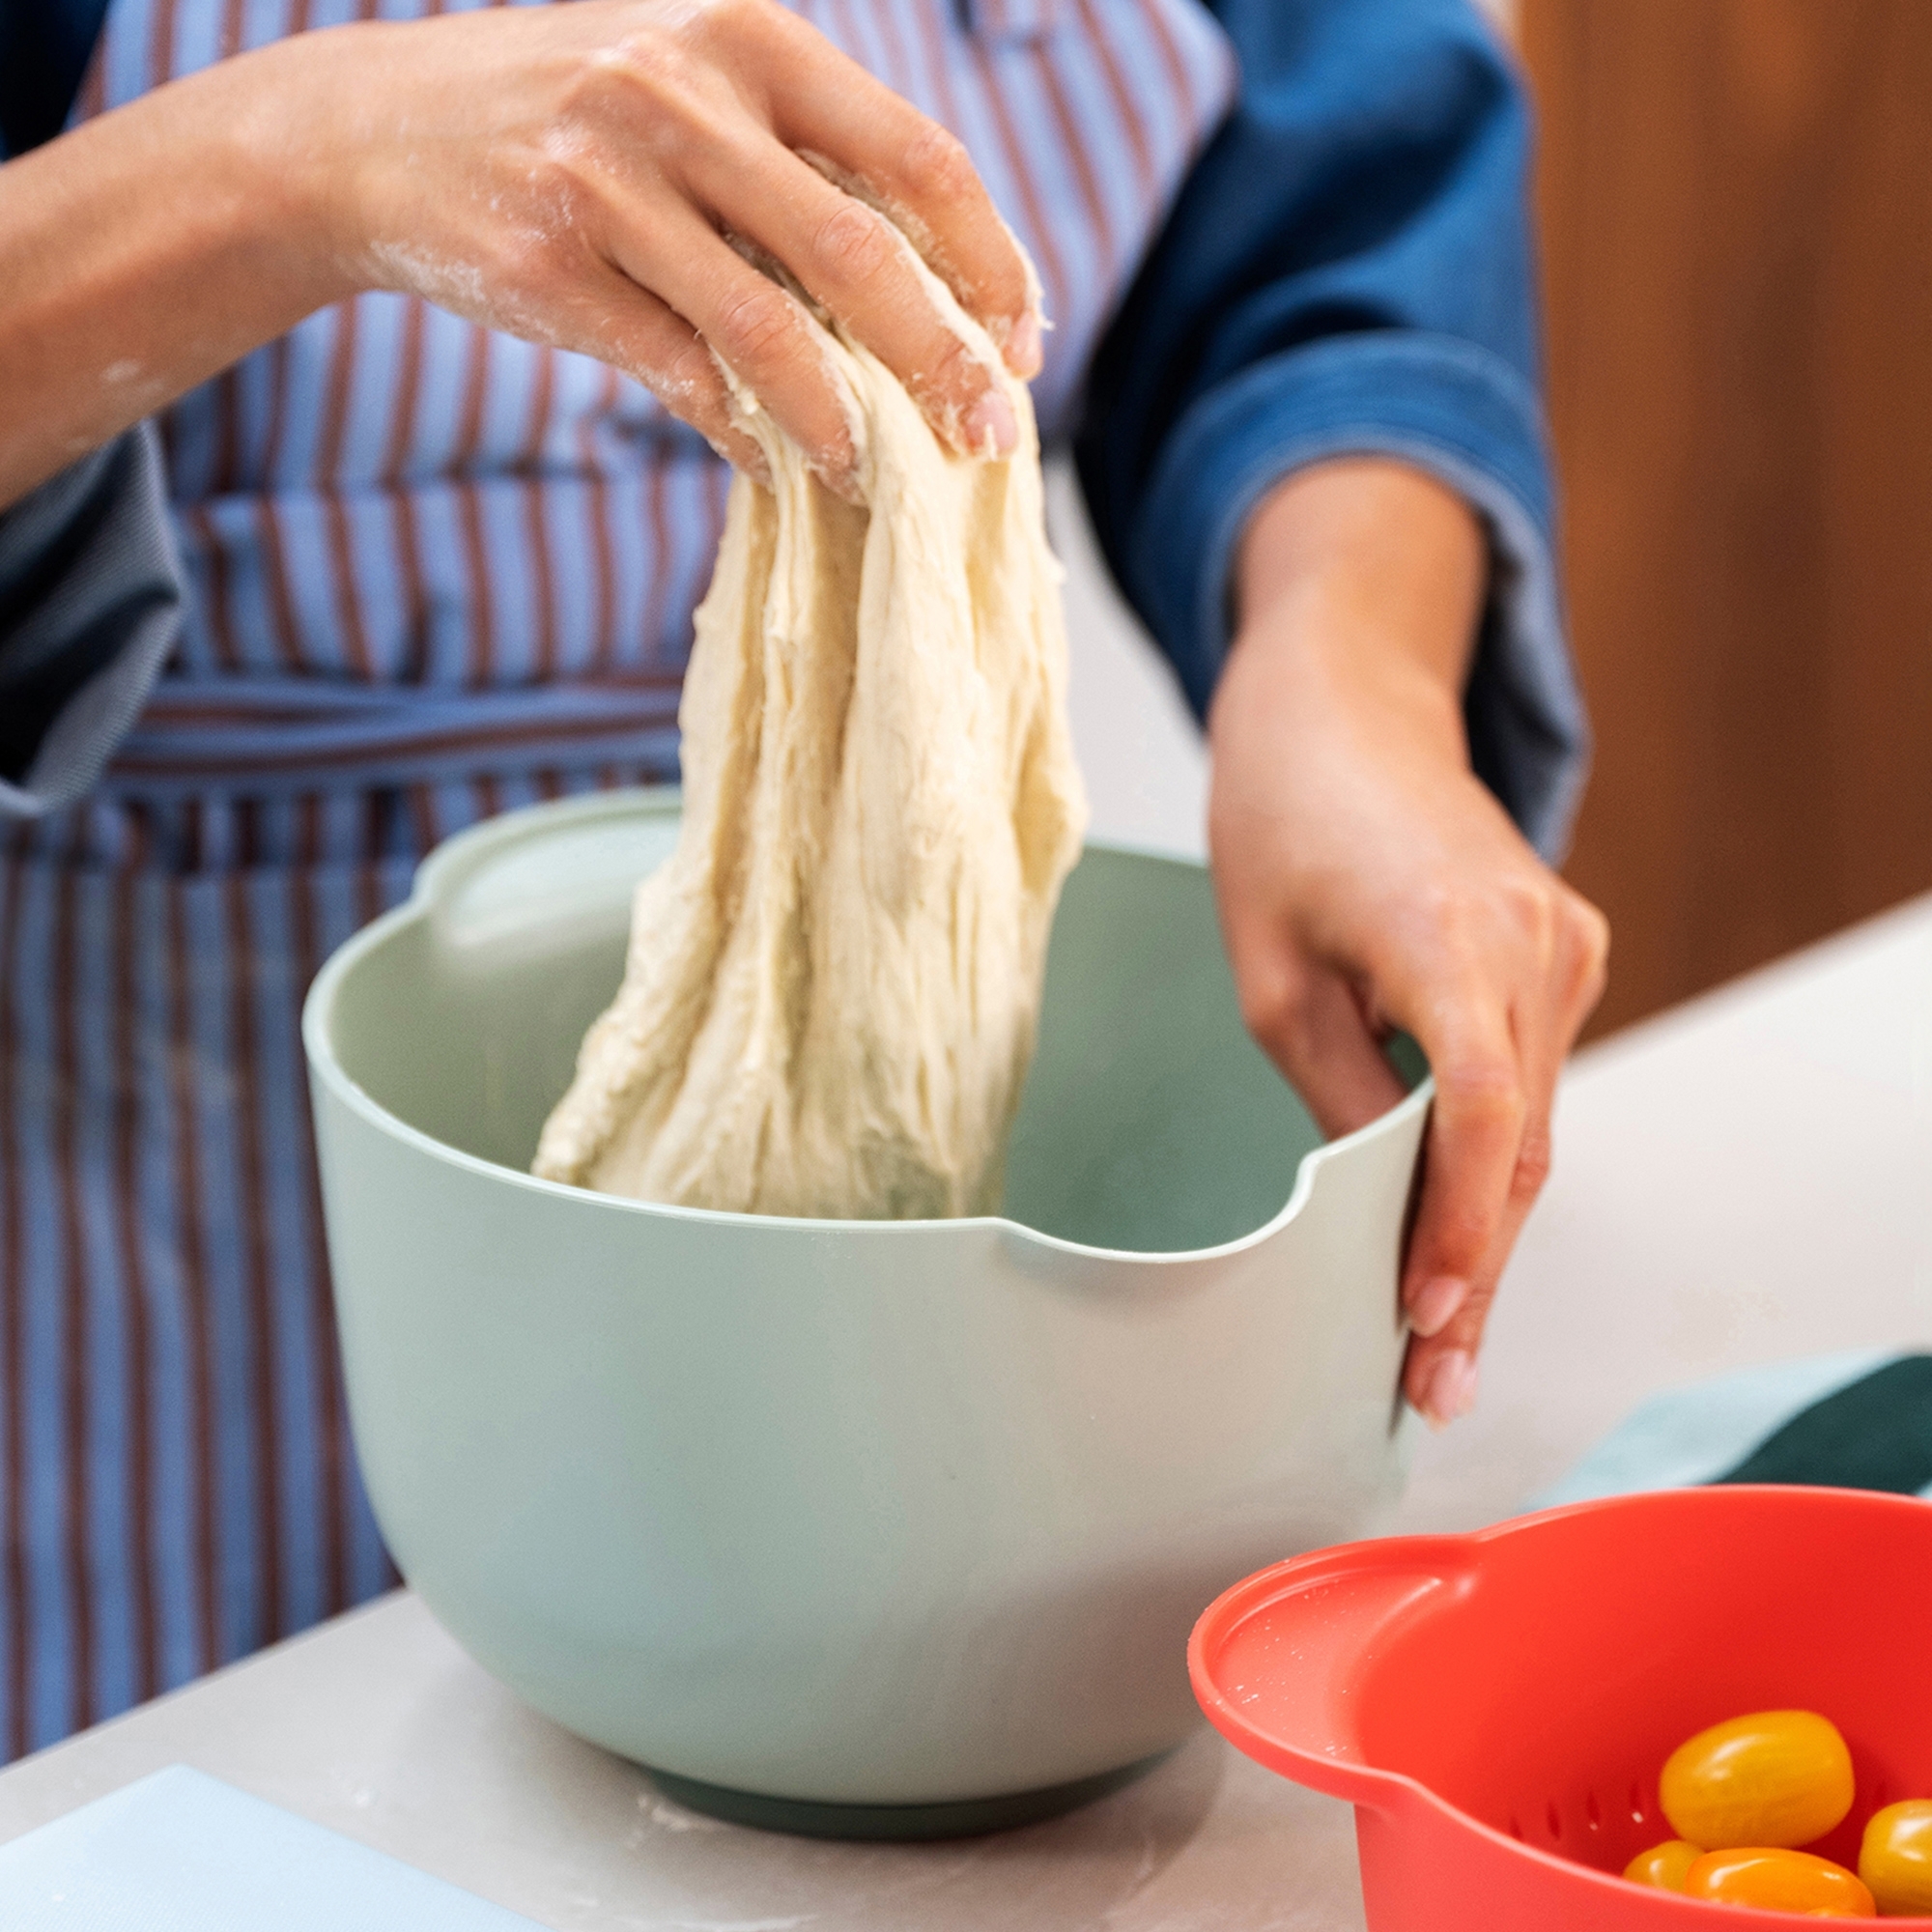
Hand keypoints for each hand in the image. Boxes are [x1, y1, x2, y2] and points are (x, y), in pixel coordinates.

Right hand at [281, 0, 1039, 486]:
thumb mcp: (696, 90)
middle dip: (940, 363)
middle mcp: (682, 92)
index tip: (1022, 348)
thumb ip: (806, 170)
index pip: (919, 158)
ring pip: (770, 332)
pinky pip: (680, 378)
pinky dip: (743, 437)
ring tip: (876, 478)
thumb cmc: (580, 121)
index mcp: (750, 39)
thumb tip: (942, 308)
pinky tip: (776, 468)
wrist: (379, 130)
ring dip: (840, 426)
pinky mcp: (548, 268)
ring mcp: (607, 179)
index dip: (990, 264)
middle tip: (985, 441)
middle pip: (861, 252)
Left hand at [1210, 458, 1607, 1426]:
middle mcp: (1535, 940)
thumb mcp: (1272, 975)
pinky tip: (1456, 1232)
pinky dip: (1496, 1157)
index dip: (1459, 1223)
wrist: (1346, 713)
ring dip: (1488, 1227)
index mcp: (1449, 934)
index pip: (1484, 1111)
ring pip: (1536, 1124)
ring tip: (1441, 1338)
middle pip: (1520, 1143)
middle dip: (1475, 1267)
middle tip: (1434, 1380)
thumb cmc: (1283, 825)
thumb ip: (1338, 1091)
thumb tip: (1374, 1207)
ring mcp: (1564, 945)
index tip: (1427, 1312)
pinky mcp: (1565, 951)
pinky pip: (1535, 1079)